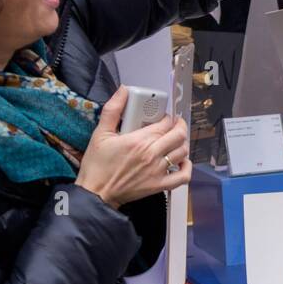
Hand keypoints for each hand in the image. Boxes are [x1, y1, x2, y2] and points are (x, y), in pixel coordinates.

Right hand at [75, 86, 190, 208]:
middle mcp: (152, 154)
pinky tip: (182, 161)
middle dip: (179, 126)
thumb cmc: (97, 165)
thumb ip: (113, 109)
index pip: (166, 123)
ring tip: (174, 141)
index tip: (164, 117)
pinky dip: (187, 167)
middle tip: (174, 125)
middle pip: (179, 135)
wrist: (95, 192)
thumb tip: (123, 90)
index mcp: (139, 140)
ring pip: (183, 152)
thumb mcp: (100, 133)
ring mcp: (158, 171)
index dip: (168, 117)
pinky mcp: (159, 185)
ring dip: (182, 144)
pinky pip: (183, 176)